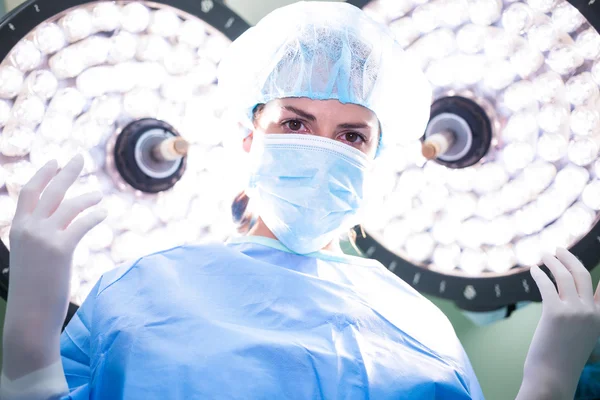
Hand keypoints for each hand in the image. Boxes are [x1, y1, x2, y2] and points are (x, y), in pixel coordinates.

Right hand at [3, 155, 106, 379]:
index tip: (55, 161)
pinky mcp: (60, 249)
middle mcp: (28, 228)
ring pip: (68, 204)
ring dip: (87, 196)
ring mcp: (43, 237)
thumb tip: (56, 231)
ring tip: (99, 194)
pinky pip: (82, 222)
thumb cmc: (32, 290)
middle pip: (50, 190)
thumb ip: (38, 239)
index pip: (28, 192)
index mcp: (18, 228)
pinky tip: (103, 213)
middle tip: (80, 157)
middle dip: (66, 171)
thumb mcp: (30, 258)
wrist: (29, 316)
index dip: (43, 174)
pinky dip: (95, 214)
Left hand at [521, 248, 599, 399]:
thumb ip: (583, 317)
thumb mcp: (580, 335)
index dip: (594, 273)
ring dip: (553, 261)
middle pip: (582, 274)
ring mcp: (575, 311)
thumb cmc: (562, 357)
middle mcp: (591, 311)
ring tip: (543, 255)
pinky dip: (539, 274)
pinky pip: (547, 284)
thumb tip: (574, 301)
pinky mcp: (555, 312)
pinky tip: (533, 270)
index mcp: (599, 317)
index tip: (589, 260)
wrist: (553, 376)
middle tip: (557, 249)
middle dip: (569, 257)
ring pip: (564, 275)